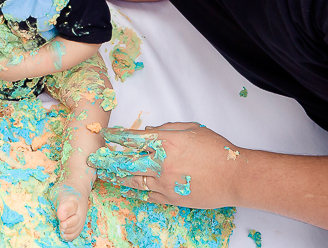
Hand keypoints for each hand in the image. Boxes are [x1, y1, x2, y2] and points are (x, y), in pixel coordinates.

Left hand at [87, 122, 240, 209]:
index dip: (116, 137)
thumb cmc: (217, 151)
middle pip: (126, 161)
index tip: (105, 136)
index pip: (133, 138)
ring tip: (103, 175)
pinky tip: (126, 189)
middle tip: (92, 159)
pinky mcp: (171, 198)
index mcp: (165, 142)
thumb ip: (167, 129)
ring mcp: (164, 183)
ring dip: (116, 177)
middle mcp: (160, 163)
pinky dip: (135, 191)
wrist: (234, 177)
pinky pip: (147, 195)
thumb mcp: (191, 129)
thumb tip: (149, 132)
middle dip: (107, 159)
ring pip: (133, 180)